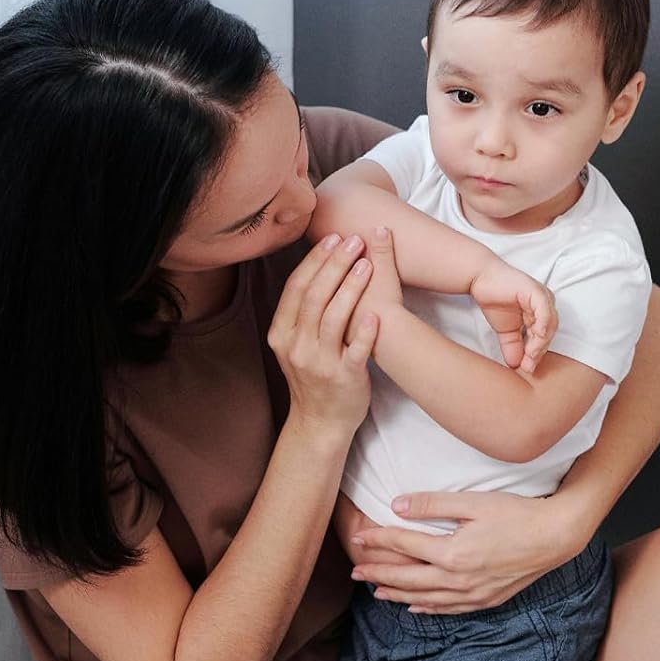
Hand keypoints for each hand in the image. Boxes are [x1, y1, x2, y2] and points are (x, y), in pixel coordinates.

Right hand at [267, 234, 377, 437]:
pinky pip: (355, 351)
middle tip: (353, 241)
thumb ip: (300, 310)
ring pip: (333, 318)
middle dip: (334, 265)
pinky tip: (377, 313)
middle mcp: (297, 347)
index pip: (296, 288)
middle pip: (315, 296)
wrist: (320, 423)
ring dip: (350, 288)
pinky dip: (365, 331)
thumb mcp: (294, 343)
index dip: (314, 260)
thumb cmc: (312, 376)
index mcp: (282, 334)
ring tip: (366, 264)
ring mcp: (320, 363)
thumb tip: (317, 265)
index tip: (333, 238)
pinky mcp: (343, 378)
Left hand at [347, 489, 581, 612]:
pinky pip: (448, 609)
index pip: (405, 546)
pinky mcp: (486, 600)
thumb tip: (396, 506)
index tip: (359, 537)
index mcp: (452, 553)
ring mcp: (473, 594)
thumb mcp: (473, 502)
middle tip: (356, 572)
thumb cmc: (516, 513)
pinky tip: (415, 607)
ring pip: (425, 598)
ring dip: (398, 593)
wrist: (555, 537)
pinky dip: (427, 608)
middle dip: (379, 573)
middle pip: (409, 578)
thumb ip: (433, 505)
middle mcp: (459, 580)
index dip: (379, 541)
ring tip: (376, 591)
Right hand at [469, 258, 556, 373]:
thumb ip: (512, 347)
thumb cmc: (495, 300)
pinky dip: (542, 326)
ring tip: (530, 356)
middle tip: (529, 366)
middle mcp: (546, 304)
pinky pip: (544, 311)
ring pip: (549, 324)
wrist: (481, 280)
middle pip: (549, 333)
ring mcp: (543, 297)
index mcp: (541, 313)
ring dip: (541, 342)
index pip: (545, 337)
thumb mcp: (505, 331)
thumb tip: (515, 366)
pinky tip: (535, 337)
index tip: (528, 368)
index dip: (537, 354)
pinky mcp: (536, 292)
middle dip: (539, 351)